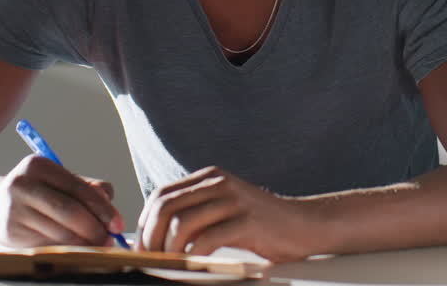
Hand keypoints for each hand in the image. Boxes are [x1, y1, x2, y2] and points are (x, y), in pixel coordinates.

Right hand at [0, 155, 123, 247]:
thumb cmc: (37, 193)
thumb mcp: (59, 181)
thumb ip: (88, 188)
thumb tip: (110, 202)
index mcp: (38, 166)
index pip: (78, 188)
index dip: (102, 208)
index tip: (118, 224)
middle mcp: (23, 185)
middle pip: (69, 212)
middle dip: (95, 229)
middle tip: (109, 239)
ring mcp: (14, 210)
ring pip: (60, 233)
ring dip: (84, 243)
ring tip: (97, 246)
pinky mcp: (11, 233)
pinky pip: (48, 245)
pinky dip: (68, 250)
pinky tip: (77, 250)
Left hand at [137, 166, 321, 261]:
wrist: (304, 225)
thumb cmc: (261, 226)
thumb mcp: (223, 213)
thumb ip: (196, 218)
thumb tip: (157, 240)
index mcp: (209, 178)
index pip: (162, 195)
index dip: (145, 222)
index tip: (142, 247)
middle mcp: (218, 183)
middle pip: (166, 207)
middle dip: (151, 237)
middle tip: (149, 260)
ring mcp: (233, 200)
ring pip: (182, 223)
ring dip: (168, 249)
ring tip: (169, 265)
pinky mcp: (247, 221)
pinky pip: (208, 239)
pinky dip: (193, 257)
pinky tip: (193, 267)